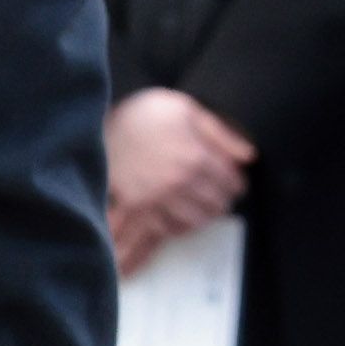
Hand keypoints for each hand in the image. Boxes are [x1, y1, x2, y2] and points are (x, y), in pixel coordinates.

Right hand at [104, 86, 251, 272]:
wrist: (94, 121)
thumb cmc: (145, 113)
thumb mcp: (188, 109)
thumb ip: (222, 134)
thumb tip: (250, 156)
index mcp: (195, 159)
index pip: (231, 184)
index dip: (236, 182)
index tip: (234, 181)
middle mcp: (177, 185)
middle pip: (214, 207)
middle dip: (220, 200)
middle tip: (218, 194)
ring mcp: (154, 201)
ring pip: (191, 224)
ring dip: (198, 217)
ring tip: (198, 208)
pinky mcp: (133, 210)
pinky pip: (156, 234)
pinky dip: (162, 236)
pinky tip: (164, 232)